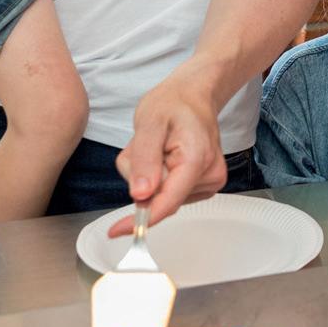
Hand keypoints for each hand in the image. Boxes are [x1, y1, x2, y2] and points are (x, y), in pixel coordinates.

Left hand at [107, 73, 228, 231]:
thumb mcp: (149, 123)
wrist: (194, 95)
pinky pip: (170, 192)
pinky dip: (159, 177)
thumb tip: (140, 196)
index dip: (140, 219)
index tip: (117, 230)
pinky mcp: (205, 185)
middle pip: (160, 198)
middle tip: (143, 146)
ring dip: (149, 177)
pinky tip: (164, 156)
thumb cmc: (173, 103)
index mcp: (197, 159)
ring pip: (163, 196)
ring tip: (157, 147)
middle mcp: (209, 175)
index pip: (167, 202)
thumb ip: (144, 160)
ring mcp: (210, 182)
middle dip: (142, 179)